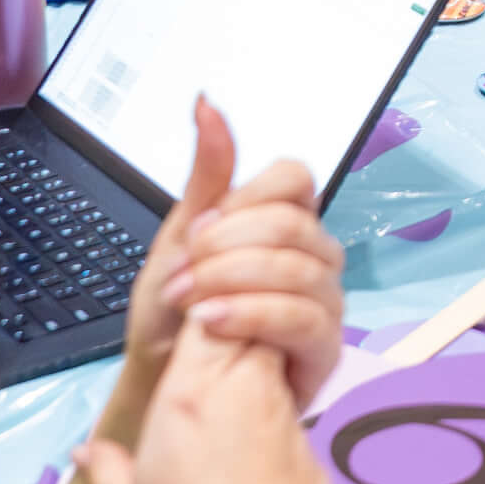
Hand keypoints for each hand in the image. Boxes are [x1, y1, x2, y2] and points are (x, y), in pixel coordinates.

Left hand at [111, 97, 346, 418]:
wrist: (160, 381)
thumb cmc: (175, 313)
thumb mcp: (180, 237)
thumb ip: (206, 173)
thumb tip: (206, 102)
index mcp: (282, 221)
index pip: (295, 178)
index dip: (248, 198)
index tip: (202, 227)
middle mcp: (313, 257)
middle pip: (293, 224)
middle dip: (226, 247)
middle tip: (184, 272)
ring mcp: (324, 301)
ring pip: (299, 269)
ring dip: (231, 282)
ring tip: (190, 303)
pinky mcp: (324, 349)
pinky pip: (303, 318)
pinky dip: (251, 314)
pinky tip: (213, 321)